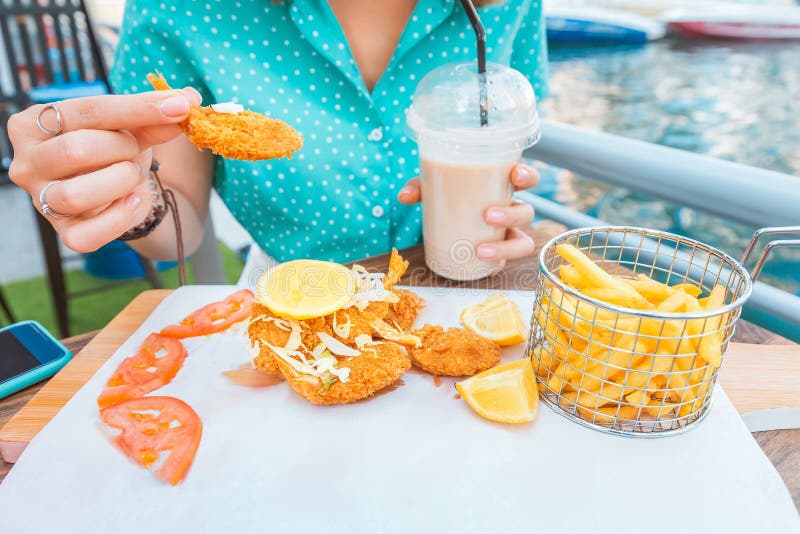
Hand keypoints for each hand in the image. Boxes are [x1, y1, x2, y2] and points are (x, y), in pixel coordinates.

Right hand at [8, 88, 201, 252]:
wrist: (116, 188)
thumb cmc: (113, 149)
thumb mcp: (132, 127)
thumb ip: (154, 116)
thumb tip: (188, 100)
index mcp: (35, 123)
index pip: (88, 111)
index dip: (138, 108)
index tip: (179, 107)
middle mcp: (28, 161)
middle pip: (76, 151)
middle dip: (121, 149)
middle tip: (134, 151)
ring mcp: (41, 200)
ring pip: (75, 195)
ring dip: (120, 182)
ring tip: (131, 175)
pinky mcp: (63, 232)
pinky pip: (87, 236)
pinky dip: (121, 217)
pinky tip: (135, 199)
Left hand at [397, 163, 539, 261]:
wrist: (443, 225)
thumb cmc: (446, 198)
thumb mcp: (433, 188)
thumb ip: (420, 187)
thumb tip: (404, 197)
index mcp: (501, 188)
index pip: (526, 178)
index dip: (527, 175)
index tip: (514, 176)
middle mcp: (511, 211)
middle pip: (526, 212)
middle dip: (512, 214)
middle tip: (488, 216)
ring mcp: (507, 235)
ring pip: (524, 242)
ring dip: (507, 247)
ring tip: (481, 250)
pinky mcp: (499, 256)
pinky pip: (507, 263)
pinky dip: (498, 264)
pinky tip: (483, 265)